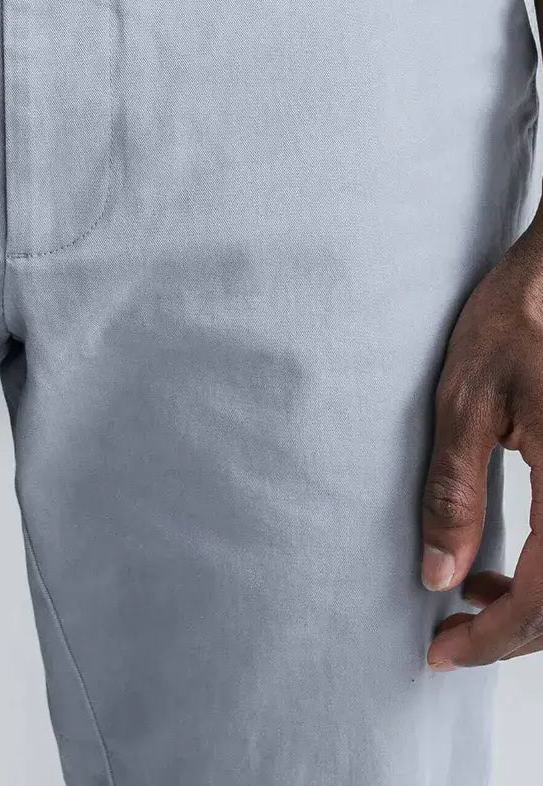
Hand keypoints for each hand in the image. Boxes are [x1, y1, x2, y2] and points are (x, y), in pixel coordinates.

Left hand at [421, 216, 542, 669]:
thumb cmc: (520, 318)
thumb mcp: (466, 401)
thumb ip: (454, 493)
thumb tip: (438, 576)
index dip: (492, 641)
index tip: (441, 652)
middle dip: (514, 633)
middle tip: (452, 632)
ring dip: (540, 607)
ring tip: (477, 591)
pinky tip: (515, 561)